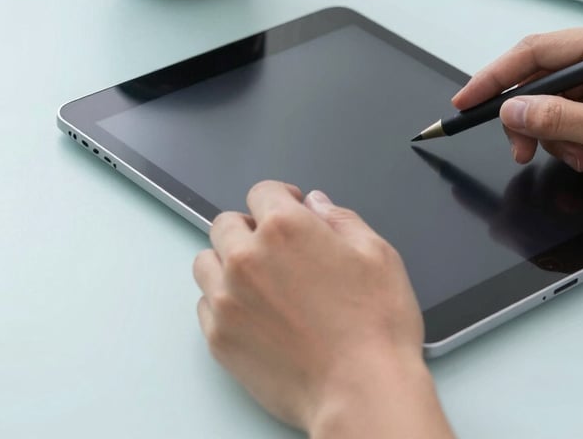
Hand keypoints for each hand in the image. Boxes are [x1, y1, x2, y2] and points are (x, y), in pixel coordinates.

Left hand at [193, 181, 454, 438]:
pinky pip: (205, 305)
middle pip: (226, 223)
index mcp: (285, 227)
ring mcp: (228, 299)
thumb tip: (316, 204)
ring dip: (228, 262)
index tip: (289, 208)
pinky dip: (224, 302)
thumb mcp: (376, 253)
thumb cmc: (375, 326)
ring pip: (206, 262)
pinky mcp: (219, 338)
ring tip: (260, 280)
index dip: (280, 197)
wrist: (362, 391)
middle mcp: (247, 256)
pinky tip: (255, 313)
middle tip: (275, 247)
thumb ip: (340, 218)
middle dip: (250, 228)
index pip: (262, 191)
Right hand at [453, 18, 582, 202]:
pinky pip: (579, 118)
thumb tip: (512, 110)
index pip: (534, 53)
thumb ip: (557, 119)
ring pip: (558, 105)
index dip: (494, 78)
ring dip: (559, 137)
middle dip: (530, 119)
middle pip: (543, 81)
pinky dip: (578, 142)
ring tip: (582, 160)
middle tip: (521, 150)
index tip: (467, 100)